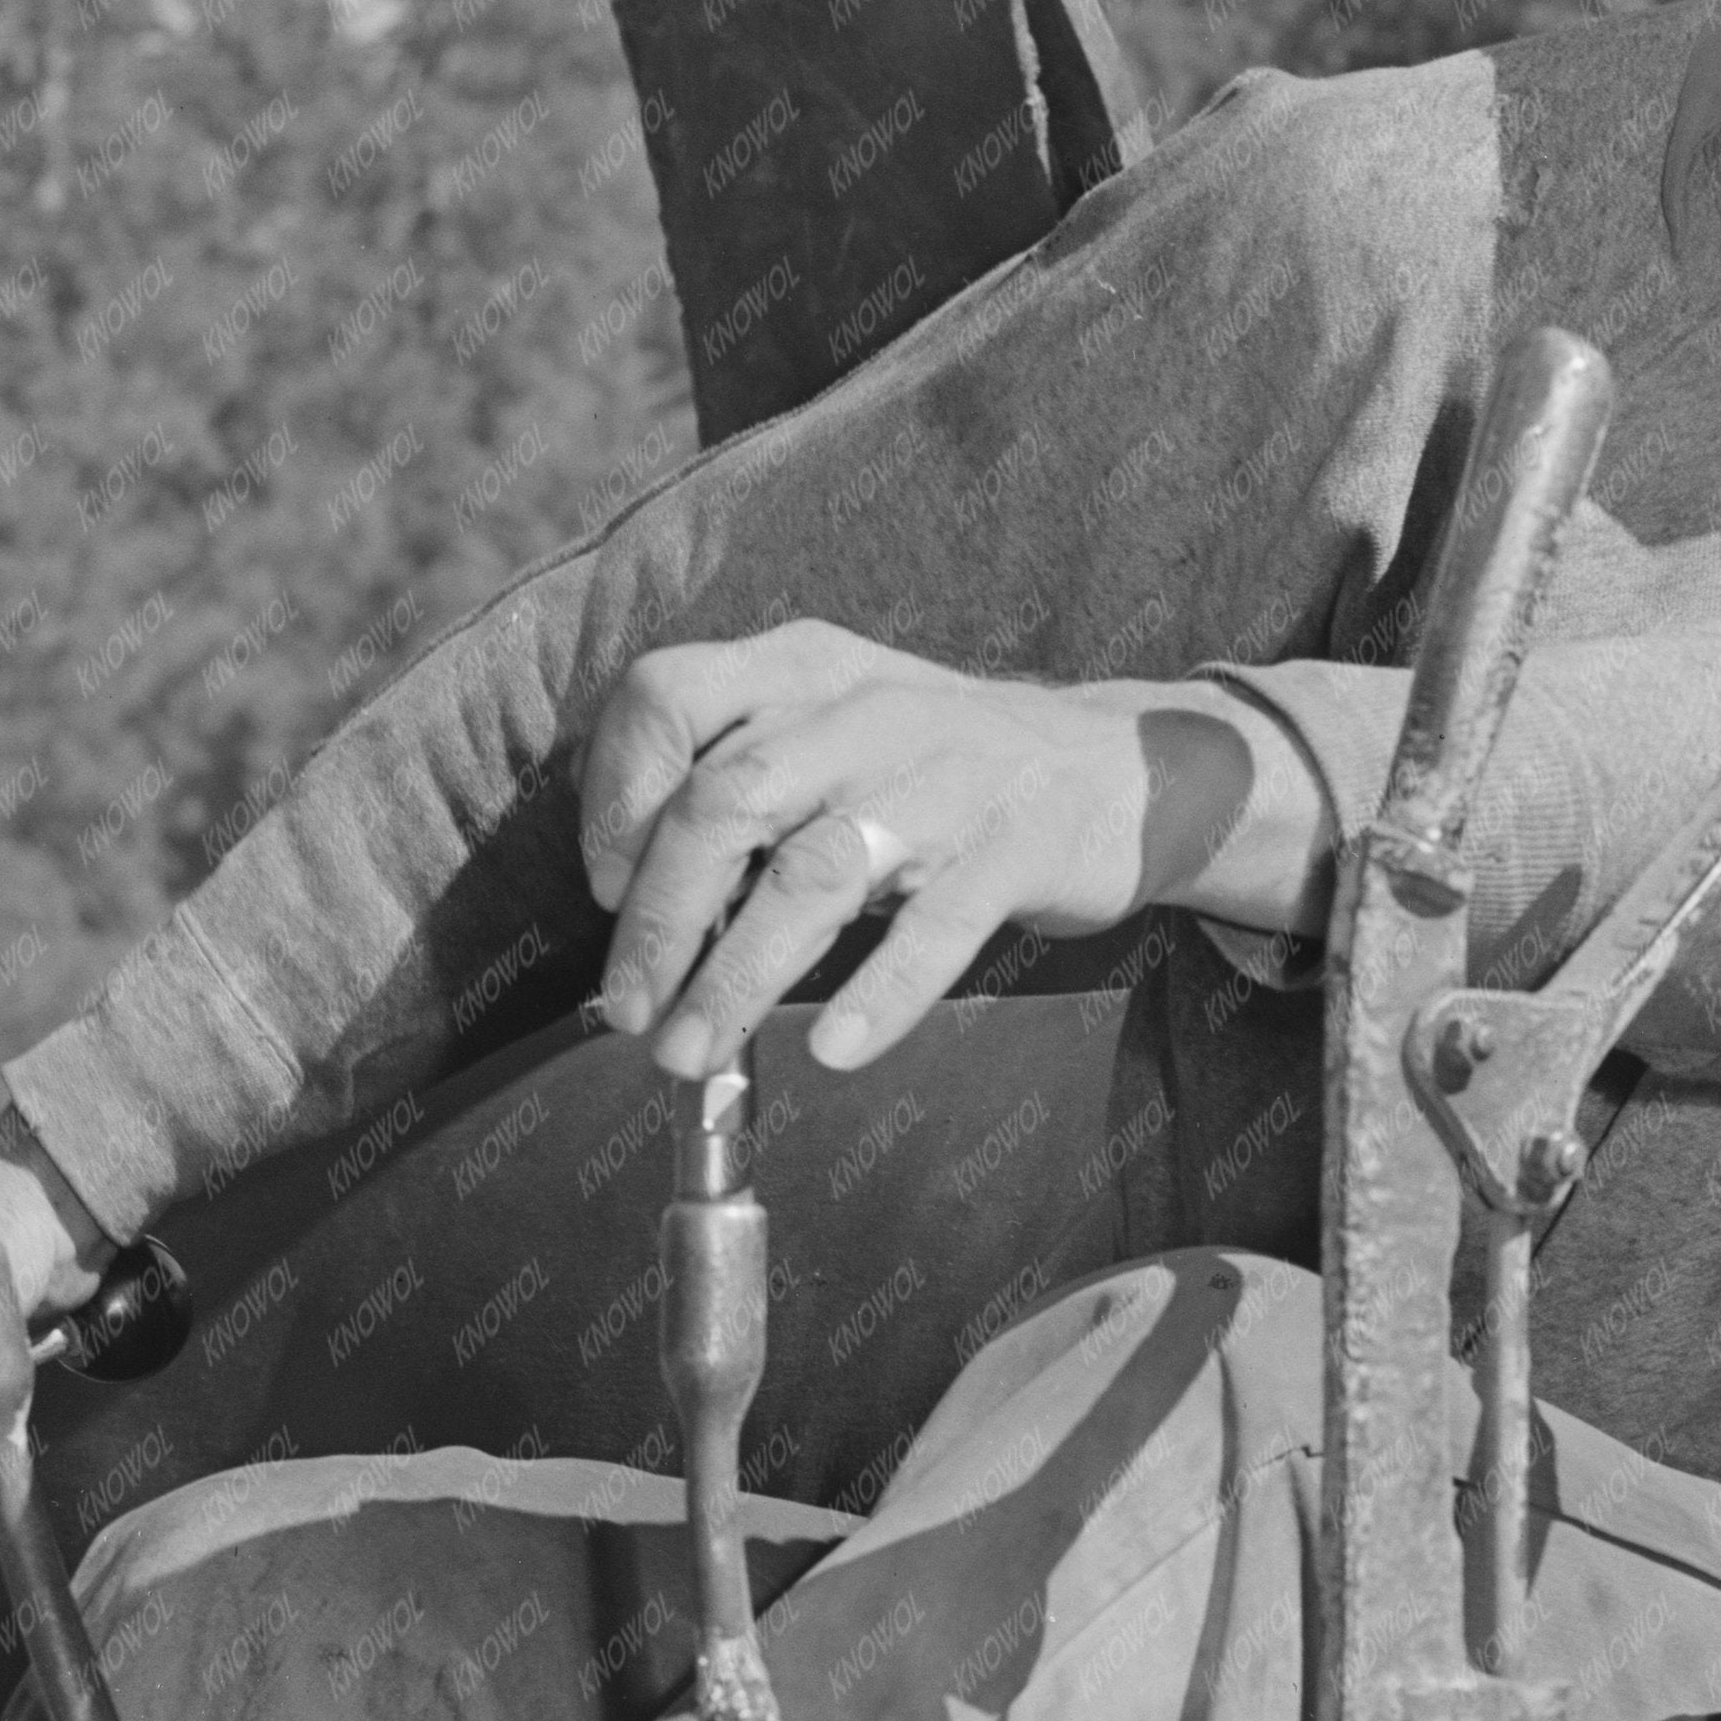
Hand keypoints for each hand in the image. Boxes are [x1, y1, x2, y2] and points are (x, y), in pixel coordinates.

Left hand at [581, 625, 1324, 1077]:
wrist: (1117, 769)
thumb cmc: (939, 770)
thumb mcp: (832, 732)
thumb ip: (739, 786)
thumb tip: (631, 905)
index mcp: (800, 668)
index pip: (666, 698)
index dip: (615, 794)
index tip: (603, 888)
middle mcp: (862, 710)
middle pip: (725, 801)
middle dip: (658, 919)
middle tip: (628, 1012)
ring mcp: (945, 775)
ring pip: (814, 873)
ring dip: (738, 976)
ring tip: (693, 1052)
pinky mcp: (1017, 845)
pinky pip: (937, 927)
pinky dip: (879, 994)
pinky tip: (833, 1051)